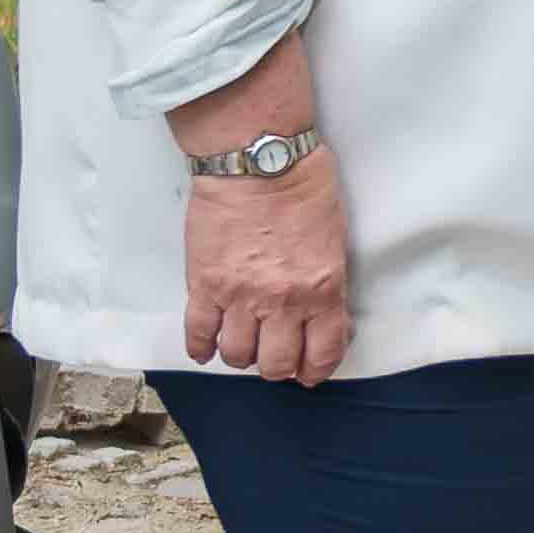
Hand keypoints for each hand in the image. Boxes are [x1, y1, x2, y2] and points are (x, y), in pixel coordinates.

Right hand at [181, 147, 352, 385]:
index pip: (322, 353)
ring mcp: (239, 296)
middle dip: (277, 367)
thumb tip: (324, 316)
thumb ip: (328, 284)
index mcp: (322, 289)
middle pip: (275, 365)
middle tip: (275, 355)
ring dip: (240, 355)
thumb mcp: (335, 240)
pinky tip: (206, 347)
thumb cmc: (304, 188)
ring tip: (242, 343)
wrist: (258, 161)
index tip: (309, 371)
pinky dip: (200, 347)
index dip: (316, 370)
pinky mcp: (204, 284)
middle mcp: (281, 301)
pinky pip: (198, 333)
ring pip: (236, 355)